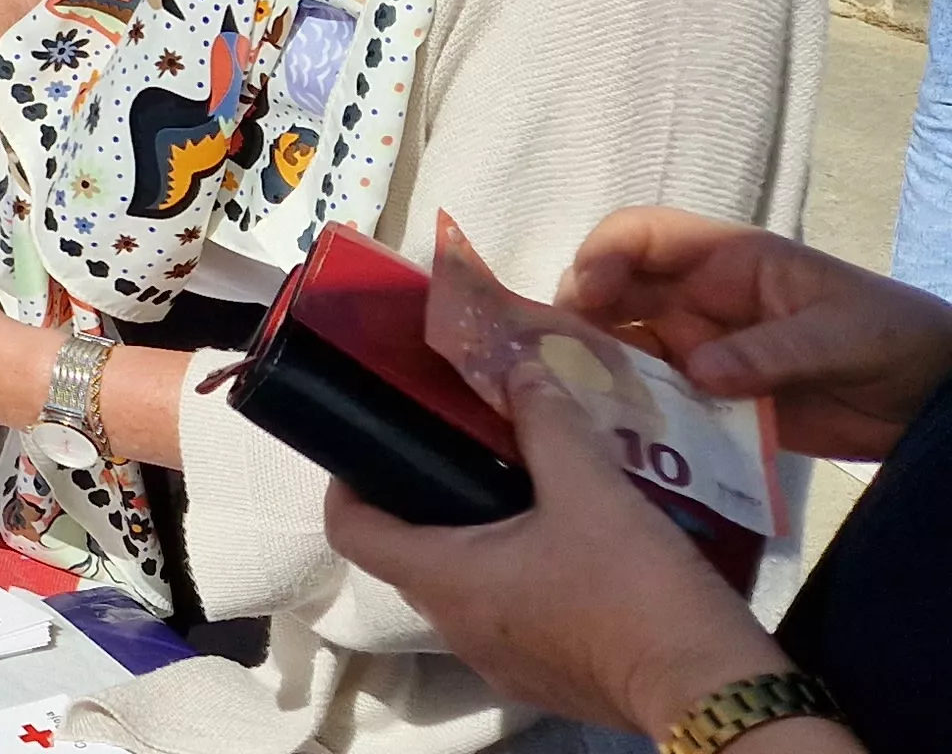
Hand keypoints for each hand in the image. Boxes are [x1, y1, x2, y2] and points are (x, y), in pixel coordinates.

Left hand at [325, 364, 790, 738]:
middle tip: (461, 449)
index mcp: (444, 580)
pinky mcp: (544, 679)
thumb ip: (548, 422)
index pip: (353, 531)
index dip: (347, 485)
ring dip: (480, 542)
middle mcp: (456, 628)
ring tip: (522, 489)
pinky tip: (567, 547)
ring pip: (465, 590)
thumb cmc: (634, 587)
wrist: (708, 688)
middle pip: (409, 556)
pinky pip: (511, 619)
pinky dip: (520, 580)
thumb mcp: (591, 487)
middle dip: (425, 503)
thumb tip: (519, 369)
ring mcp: (498, 662)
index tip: (371, 445)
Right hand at [562, 206, 951, 461]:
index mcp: (728, 262)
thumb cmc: (892, 338)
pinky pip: (652, 404)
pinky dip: (628, 418)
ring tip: (571, 404)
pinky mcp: (707, 404)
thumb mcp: (840, 335)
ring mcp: (698, 353)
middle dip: (578, 319)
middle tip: (558, 361)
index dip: (603, 254)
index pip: (642, 236)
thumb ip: (771, 351)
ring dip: (595, 372)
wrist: (930, 404)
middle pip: (613, 294)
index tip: (587, 295)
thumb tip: (695, 371)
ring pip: (622, 351)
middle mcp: (698, 302)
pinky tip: (611, 438)